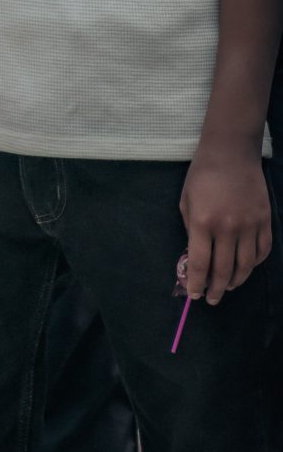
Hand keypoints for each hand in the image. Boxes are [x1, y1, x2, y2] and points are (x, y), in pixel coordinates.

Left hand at [180, 145, 271, 302]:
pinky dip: (254, 264)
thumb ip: (191, 229)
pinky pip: (262, 251)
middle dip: (216, 289)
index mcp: (203, 222)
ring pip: (245, 266)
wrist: (231, 152)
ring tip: (227, 286)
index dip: (196, 284)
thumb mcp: (186, 200)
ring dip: (236, 281)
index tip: (194, 295)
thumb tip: (196, 256)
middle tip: (212, 299)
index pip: (200, 264)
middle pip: (223, 270)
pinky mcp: (265, 221)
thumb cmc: (202, 174)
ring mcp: (249, 225)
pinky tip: (246, 267)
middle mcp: (227, 228)